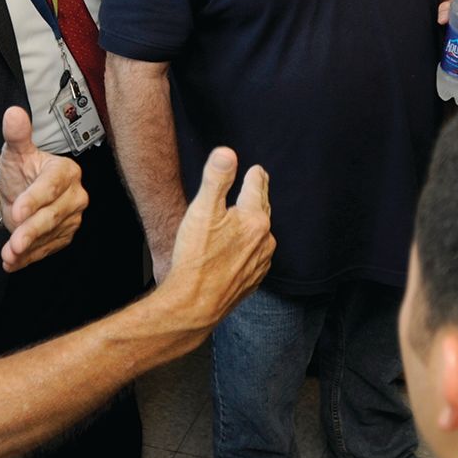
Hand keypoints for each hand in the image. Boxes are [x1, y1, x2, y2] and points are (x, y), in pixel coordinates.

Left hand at [0, 106, 86, 272]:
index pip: (53, 186)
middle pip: (54, 215)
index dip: (35, 199)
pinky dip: (29, 258)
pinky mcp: (64, 235)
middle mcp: (75, 195)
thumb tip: (13, 113)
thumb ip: (16, 134)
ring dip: (28, 248)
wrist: (14, 192)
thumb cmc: (18, 170)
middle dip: (32, 230)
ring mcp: (71, 217)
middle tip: (13, 242)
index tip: (16, 211)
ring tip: (8, 254)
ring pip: (50, 235)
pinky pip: (48, 249)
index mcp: (65, 171)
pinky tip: (13, 262)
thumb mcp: (15, 152)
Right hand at [159, 148, 274, 330]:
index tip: (256, 170)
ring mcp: (261, 261)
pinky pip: (257, 255)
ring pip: (262, 233)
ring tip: (251, 214)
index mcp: (254, 218)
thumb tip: (227, 152)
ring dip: (257, 222)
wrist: (193, 305)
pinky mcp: (253, 279)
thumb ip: (216, 178)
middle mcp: (264, 239)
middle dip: (259, 195)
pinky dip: (252, 246)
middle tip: (258, 183)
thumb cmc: (195, 257)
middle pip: (263, 208)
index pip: (257, 186)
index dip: (254, 175)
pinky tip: (243, 248)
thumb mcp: (202, 210)